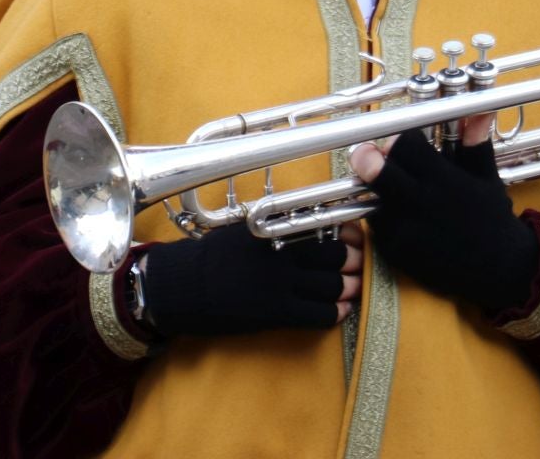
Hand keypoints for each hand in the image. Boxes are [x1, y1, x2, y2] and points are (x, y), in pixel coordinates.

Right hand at [139, 220, 362, 338]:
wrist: (182, 286)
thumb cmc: (209, 256)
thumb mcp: (242, 230)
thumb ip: (274, 227)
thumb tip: (308, 224)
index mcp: (272, 227)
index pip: (323, 224)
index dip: (347, 232)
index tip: (355, 235)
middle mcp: (280, 252)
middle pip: (335, 256)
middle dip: (353, 260)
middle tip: (357, 264)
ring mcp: (279, 283)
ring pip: (333, 286)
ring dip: (348, 289)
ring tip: (350, 289)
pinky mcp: (276, 312)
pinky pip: (320, 315)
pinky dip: (336, 314)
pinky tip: (338, 312)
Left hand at [350, 130, 537, 312]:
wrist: (500, 270)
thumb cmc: (492, 220)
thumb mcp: (487, 179)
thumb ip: (476, 145)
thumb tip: (479, 112)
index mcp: (443, 180)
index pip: (403, 146)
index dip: (398, 140)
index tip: (401, 142)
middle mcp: (422, 203)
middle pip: (376, 171)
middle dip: (366, 158)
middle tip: (366, 155)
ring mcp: (407, 230)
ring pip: (372, 197)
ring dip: (376, 189)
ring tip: (388, 187)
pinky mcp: (398, 252)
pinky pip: (378, 226)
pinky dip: (383, 216)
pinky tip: (399, 213)